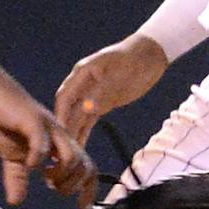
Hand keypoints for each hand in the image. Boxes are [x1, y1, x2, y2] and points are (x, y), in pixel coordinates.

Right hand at [0, 75, 84, 208]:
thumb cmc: (6, 122)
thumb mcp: (12, 157)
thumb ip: (18, 178)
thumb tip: (16, 201)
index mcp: (60, 144)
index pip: (87, 168)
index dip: (89, 190)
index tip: (81, 208)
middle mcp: (60, 136)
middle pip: (85, 166)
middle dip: (72, 185)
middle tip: (53, 188)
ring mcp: (49, 128)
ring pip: (72, 157)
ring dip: (60, 174)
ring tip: (44, 176)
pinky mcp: (33, 121)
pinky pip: (43, 144)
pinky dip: (38, 159)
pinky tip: (28, 164)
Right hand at [54, 34, 168, 142]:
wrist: (151, 53)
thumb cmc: (136, 58)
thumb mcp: (120, 73)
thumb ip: (103, 91)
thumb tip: (87, 109)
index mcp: (83, 72)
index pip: (65, 96)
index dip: (60, 114)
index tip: (57, 133)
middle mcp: (83, 84)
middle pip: (67, 109)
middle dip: (62, 127)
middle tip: (58, 150)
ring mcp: (92, 93)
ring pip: (77, 116)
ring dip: (72, 133)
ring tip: (66, 154)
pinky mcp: (102, 102)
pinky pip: (89, 120)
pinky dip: (83, 132)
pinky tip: (79, 147)